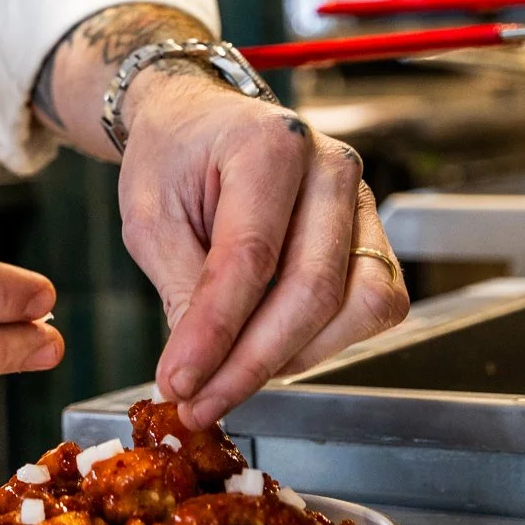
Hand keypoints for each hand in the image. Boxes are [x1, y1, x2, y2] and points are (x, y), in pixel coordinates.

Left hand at [117, 68, 408, 426]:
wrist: (197, 122)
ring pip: (356, 307)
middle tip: (199, 402)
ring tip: (229, 372)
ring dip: (292, 357)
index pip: (251, 255)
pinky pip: (373, 307)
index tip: (180, 383)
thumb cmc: (173, 158)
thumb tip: (196, 374)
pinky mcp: (373, 235)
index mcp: (268, 142)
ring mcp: (362, 200)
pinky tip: (268, 346)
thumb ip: (182, 288)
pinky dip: (324, 342)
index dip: (216, 331)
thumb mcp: (150, 215)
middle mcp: (330, 166)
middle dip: (252, 362)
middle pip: (312, 289)